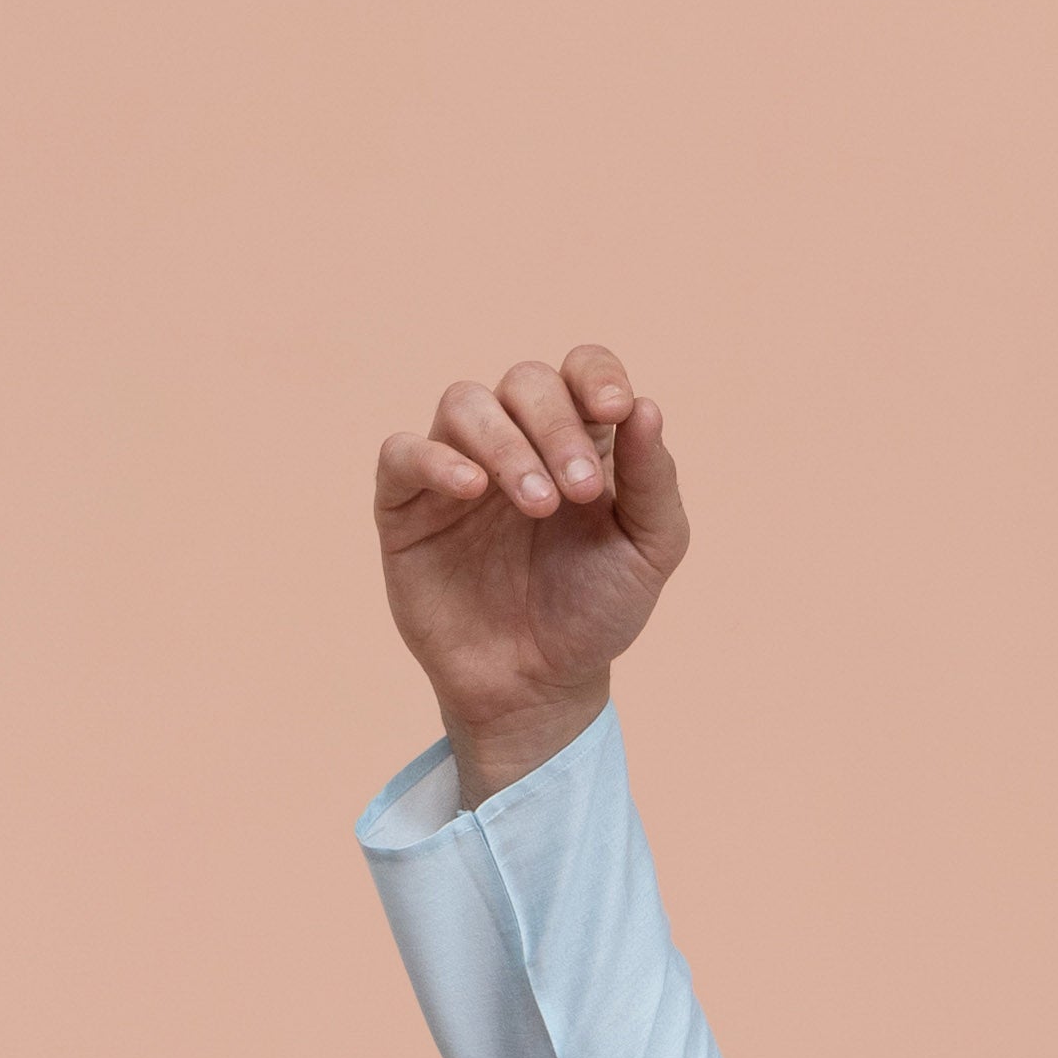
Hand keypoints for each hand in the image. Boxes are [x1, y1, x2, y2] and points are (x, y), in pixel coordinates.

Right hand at [374, 343, 688, 802]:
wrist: (539, 688)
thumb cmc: (594, 614)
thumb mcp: (648, 552)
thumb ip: (653, 482)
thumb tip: (646, 407)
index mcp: (577, 439)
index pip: (580, 369)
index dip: (595, 375)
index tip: (615, 411)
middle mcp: (516, 440)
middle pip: (525, 382)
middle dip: (555, 425)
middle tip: (578, 492)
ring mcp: (458, 465)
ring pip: (465, 403)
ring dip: (506, 444)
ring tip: (538, 504)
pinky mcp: (407, 502)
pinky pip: (403, 451)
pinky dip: (435, 459)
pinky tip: (472, 490)